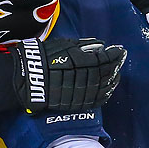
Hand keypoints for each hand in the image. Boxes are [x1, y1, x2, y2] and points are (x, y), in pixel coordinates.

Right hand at [11, 37, 126, 113]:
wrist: (28, 79)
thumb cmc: (43, 58)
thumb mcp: (64, 44)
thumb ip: (84, 45)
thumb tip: (101, 46)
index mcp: (82, 61)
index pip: (105, 58)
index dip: (115, 54)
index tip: (120, 50)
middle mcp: (84, 77)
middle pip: (107, 73)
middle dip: (115, 66)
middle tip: (119, 61)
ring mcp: (81, 91)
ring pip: (104, 87)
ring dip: (113, 80)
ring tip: (116, 74)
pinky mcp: (77, 102)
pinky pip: (96, 100)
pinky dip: (105, 94)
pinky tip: (108, 89)